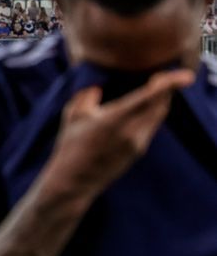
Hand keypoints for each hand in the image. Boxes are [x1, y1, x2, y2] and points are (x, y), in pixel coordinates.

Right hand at [47, 69, 194, 198]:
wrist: (75, 181)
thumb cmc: (70, 146)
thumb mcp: (72, 116)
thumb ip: (85, 96)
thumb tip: (97, 88)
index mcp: (114, 119)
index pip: (148, 97)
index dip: (168, 84)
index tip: (185, 76)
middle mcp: (131, 131)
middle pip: (160, 105)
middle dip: (166, 89)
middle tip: (164, 75)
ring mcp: (137, 143)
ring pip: (158, 116)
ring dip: (161, 101)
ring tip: (157, 88)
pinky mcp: (138, 151)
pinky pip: (151, 126)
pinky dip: (153, 113)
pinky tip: (146, 108)